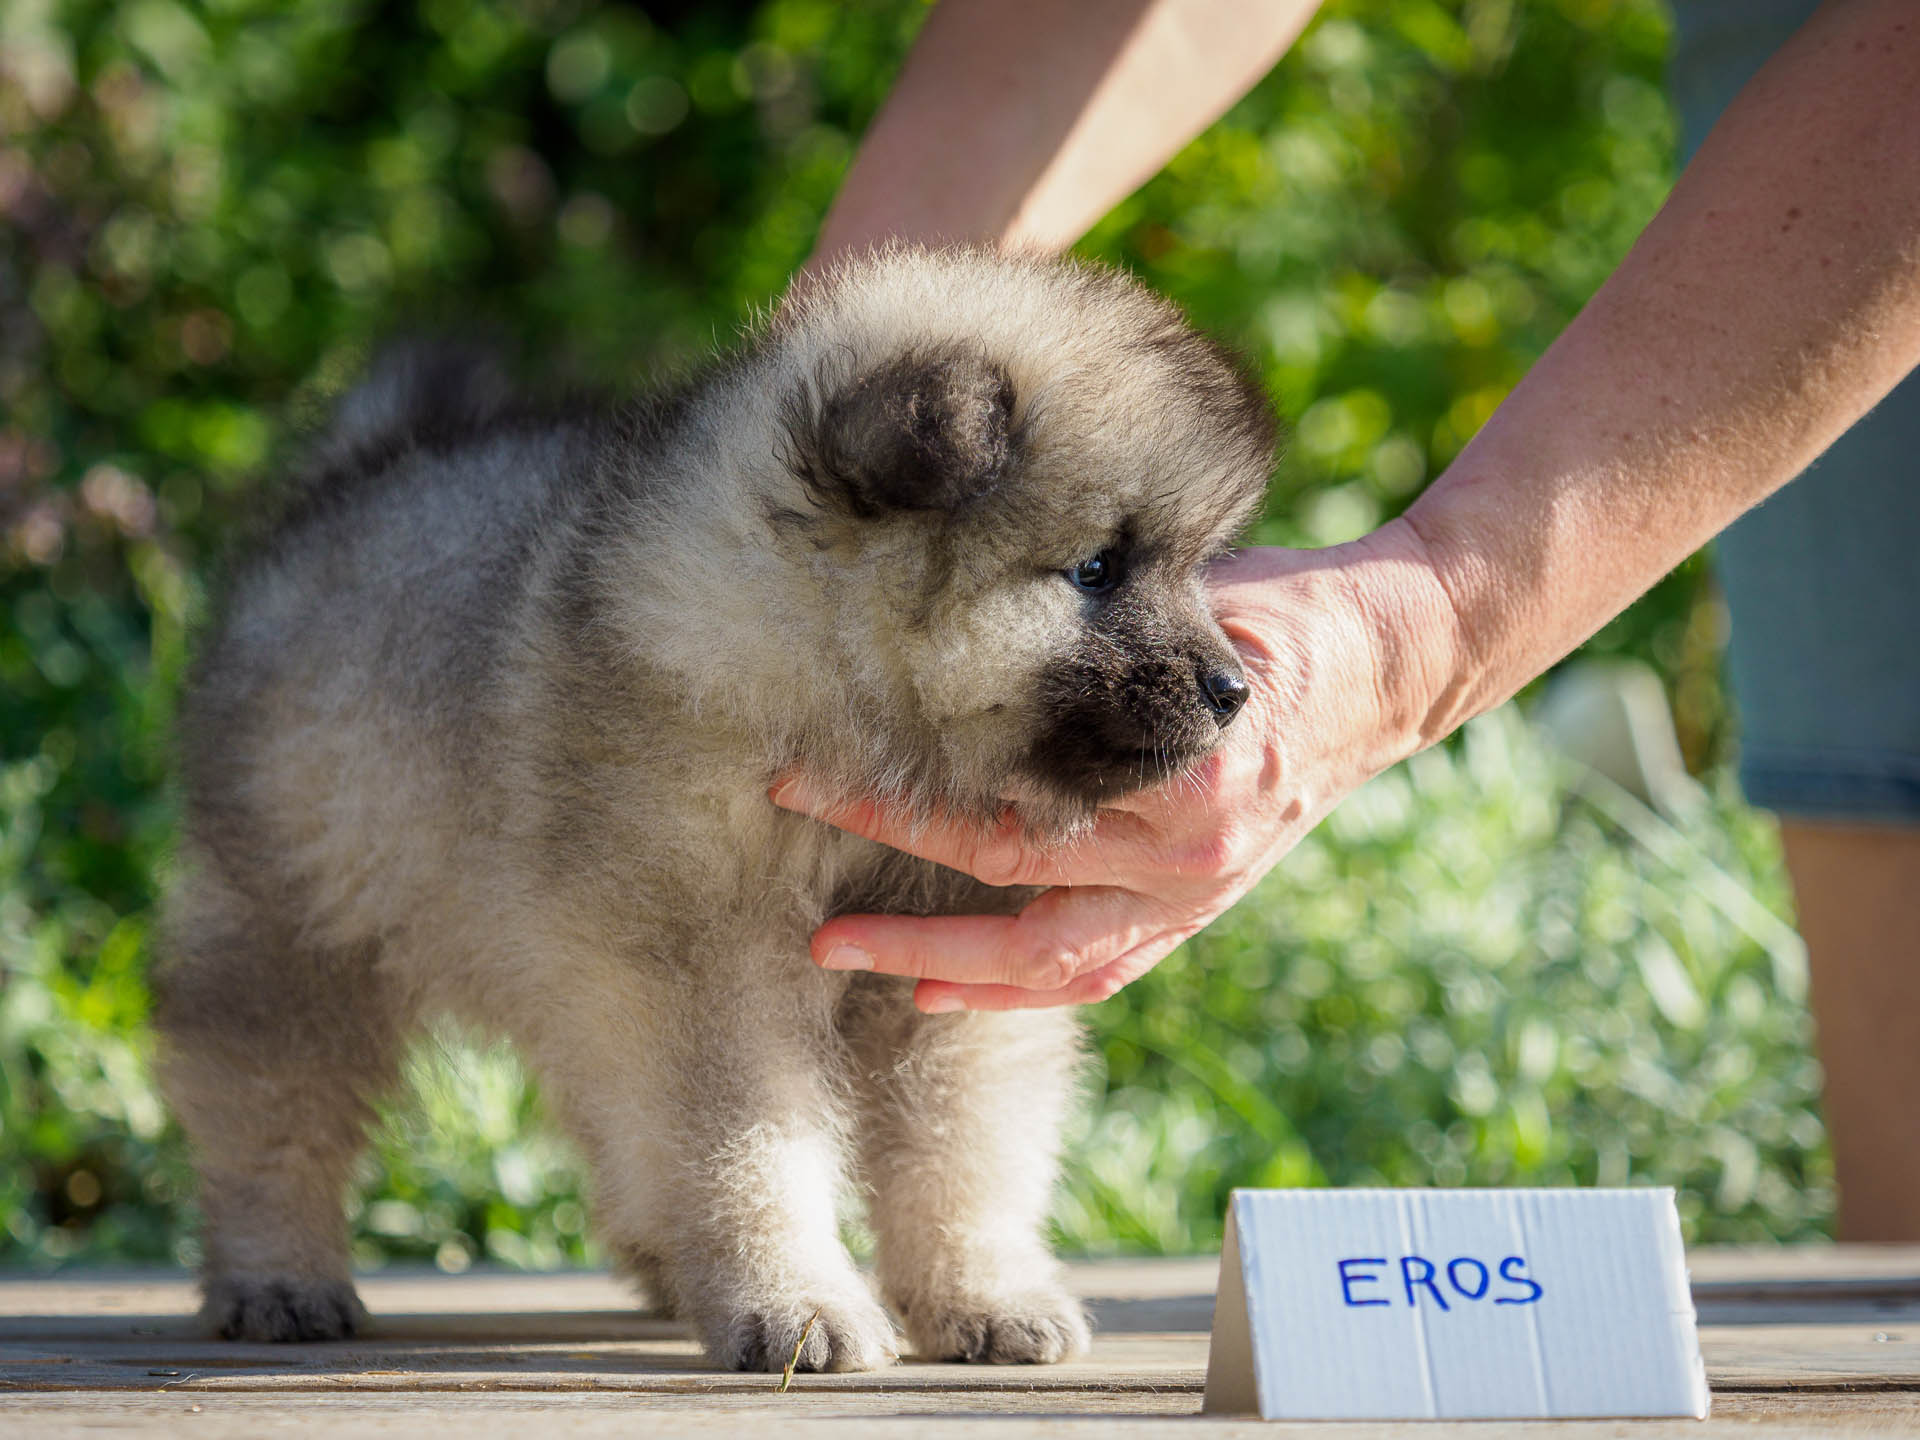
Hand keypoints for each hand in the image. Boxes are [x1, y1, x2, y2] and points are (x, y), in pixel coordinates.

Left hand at [770, 518, 1459, 1011]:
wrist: (1396, 663)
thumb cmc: (1283, 607)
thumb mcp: (1187, 597)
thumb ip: (1087, 636)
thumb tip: (948, 621)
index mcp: (1185, 769)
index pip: (1008, 799)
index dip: (900, 795)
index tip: (808, 775)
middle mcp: (1191, 850)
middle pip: (1013, 882)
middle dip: (895, 891)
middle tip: (800, 898)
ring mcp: (1201, 893)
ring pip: (1054, 960)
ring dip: (945, 966)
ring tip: (846, 961)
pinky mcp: (1201, 907)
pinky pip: (1103, 971)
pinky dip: (1020, 987)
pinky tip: (943, 989)